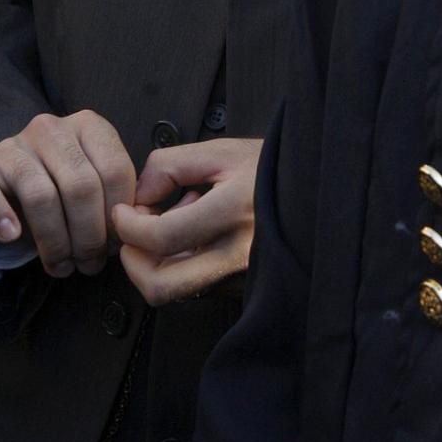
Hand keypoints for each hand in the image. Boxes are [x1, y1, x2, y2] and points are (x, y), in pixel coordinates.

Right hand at [0, 109, 136, 279]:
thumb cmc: (57, 188)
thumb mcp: (93, 182)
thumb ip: (114, 196)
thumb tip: (136, 226)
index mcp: (88, 127)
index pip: (115, 170)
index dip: (118, 216)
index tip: (116, 247)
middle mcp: (51, 128)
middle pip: (82, 186)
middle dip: (90, 236)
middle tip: (90, 265)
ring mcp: (11, 145)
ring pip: (42, 196)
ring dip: (55, 241)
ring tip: (62, 266)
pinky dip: (1, 218)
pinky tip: (11, 237)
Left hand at [111, 137, 262, 305]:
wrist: (319, 187)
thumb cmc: (273, 166)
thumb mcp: (222, 151)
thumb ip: (170, 166)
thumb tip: (138, 197)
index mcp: (233, 212)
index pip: (160, 237)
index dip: (128, 226)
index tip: (123, 211)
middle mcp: (238, 254)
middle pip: (162, 286)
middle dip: (134, 264)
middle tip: (132, 238)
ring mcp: (242, 276)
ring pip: (178, 290)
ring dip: (159, 262)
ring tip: (177, 225)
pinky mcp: (242, 286)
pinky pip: (198, 285)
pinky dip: (183, 264)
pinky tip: (199, 236)